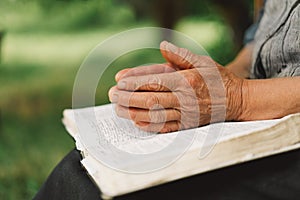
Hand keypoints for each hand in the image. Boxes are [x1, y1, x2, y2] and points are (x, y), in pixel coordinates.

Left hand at [109, 41, 243, 132]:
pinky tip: (135, 121)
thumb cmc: (218, 79)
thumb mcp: (203, 61)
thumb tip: (163, 47)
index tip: (119, 82)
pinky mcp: (187, 125)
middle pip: (150, 100)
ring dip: (133, 113)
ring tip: (117, 109)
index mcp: (187, 81)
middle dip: (128, 98)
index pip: (155, 82)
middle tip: (112, 95)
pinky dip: (148, 125)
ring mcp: (186, 115)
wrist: (236, 100)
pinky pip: (165, 128)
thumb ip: (181, 55)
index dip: (135, 83)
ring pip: (155, 116)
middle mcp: (185, 99)